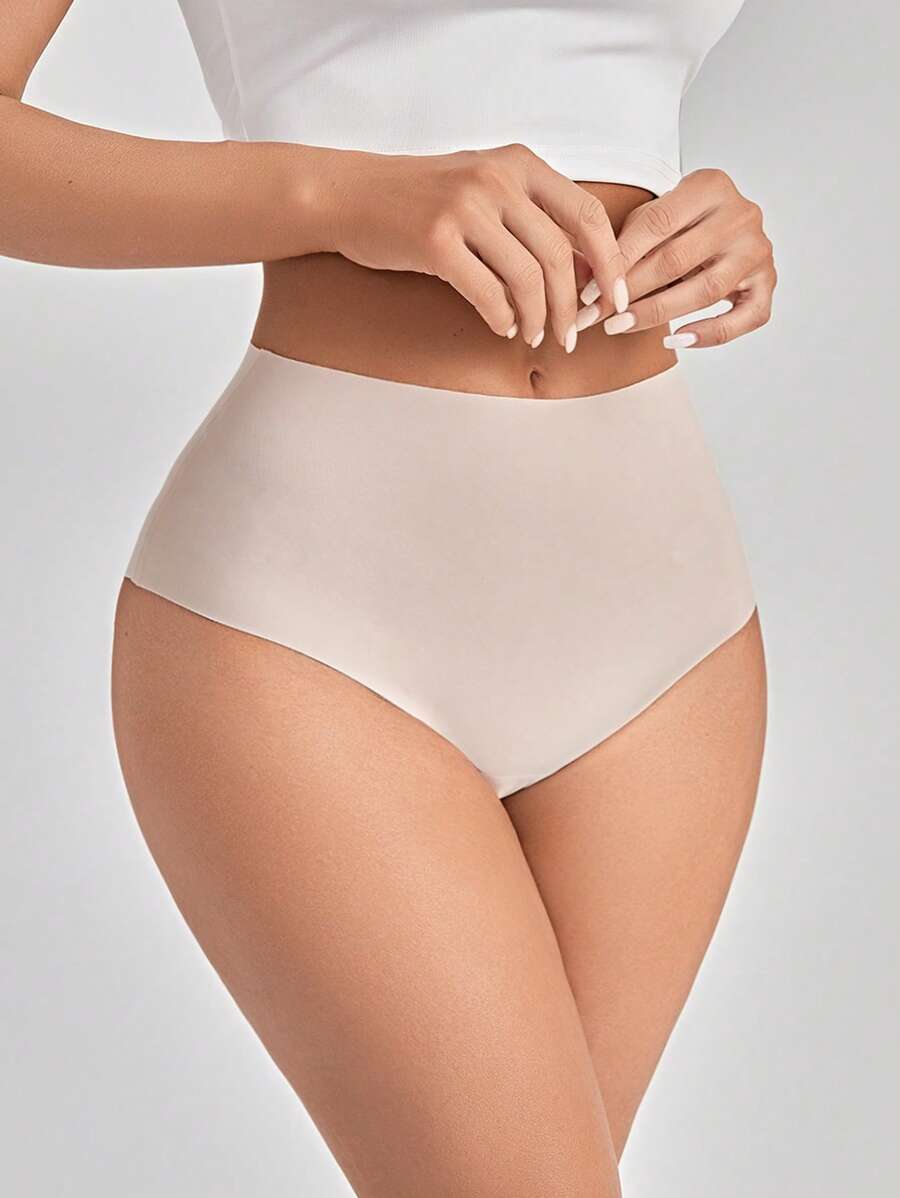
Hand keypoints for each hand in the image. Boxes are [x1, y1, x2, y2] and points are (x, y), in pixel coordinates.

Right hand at [320, 142, 626, 351]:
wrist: (352, 195)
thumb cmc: (423, 198)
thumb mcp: (485, 184)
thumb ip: (532, 213)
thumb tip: (584, 268)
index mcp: (519, 164)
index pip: (586, 215)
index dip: (609, 263)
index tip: (615, 298)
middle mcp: (497, 180)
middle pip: (559, 255)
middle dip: (573, 305)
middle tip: (571, 335)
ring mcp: (465, 209)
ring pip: (527, 278)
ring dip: (537, 318)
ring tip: (534, 336)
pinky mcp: (435, 241)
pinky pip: (487, 293)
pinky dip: (501, 318)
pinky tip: (502, 328)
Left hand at [577, 168, 776, 348]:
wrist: (722, 222)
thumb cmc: (678, 223)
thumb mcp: (651, 217)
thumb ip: (624, 243)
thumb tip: (586, 283)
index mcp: (710, 185)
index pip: (655, 225)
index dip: (617, 262)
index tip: (588, 293)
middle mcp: (741, 214)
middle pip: (677, 260)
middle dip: (630, 292)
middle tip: (597, 317)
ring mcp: (758, 249)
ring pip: (706, 291)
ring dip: (657, 313)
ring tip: (621, 327)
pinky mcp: (768, 282)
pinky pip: (746, 317)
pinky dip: (711, 334)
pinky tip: (676, 339)